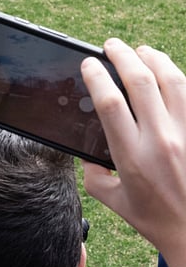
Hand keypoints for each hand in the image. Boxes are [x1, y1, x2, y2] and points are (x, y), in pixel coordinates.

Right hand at [81, 39, 185, 266]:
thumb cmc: (157, 220)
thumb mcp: (114, 201)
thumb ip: (94, 175)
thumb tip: (89, 155)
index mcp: (132, 157)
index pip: (109, 102)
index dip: (96, 76)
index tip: (89, 64)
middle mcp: (162, 140)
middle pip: (141, 81)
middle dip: (123, 56)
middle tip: (112, 46)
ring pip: (173, 80)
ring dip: (154, 58)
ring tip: (142, 51)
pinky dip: (179, 79)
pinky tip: (169, 73)